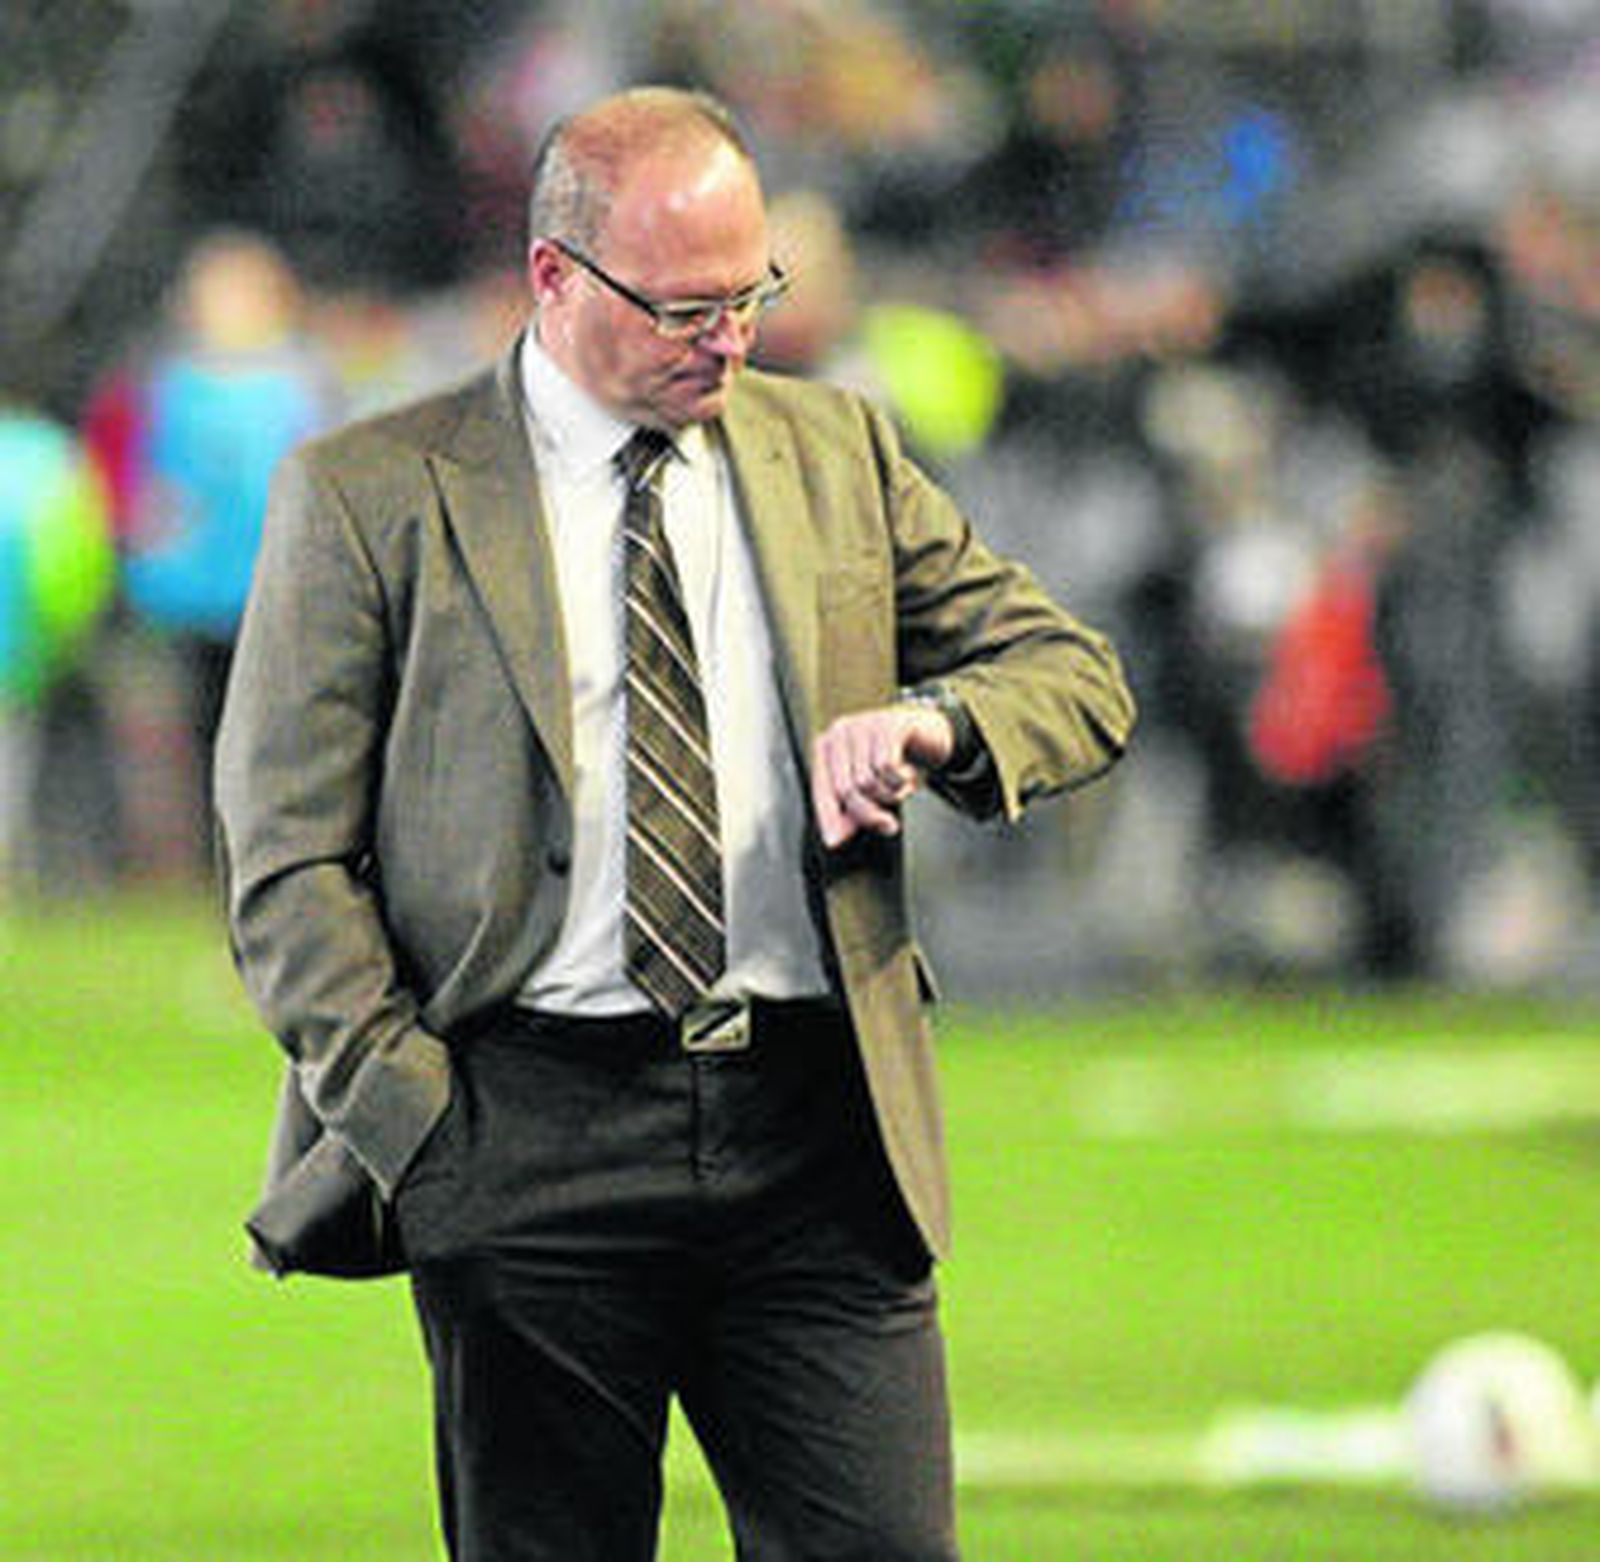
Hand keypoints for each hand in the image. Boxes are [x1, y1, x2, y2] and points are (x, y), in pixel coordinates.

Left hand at [811, 702, 955, 848]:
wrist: (929, 732)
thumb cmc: (895, 759)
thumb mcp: (870, 785)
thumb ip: (852, 808)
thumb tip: (835, 839)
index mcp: (827, 747)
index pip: (821, 790)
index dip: (828, 819)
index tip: (836, 842)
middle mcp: (840, 732)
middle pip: (846, 790)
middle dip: (868, 814)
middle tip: (888, 825)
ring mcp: (864, 725)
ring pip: (867, 781)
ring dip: (890, 794)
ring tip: (900, 787)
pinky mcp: (888, 725)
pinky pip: (888, 767)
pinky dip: (902, 780)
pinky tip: (909, 773)